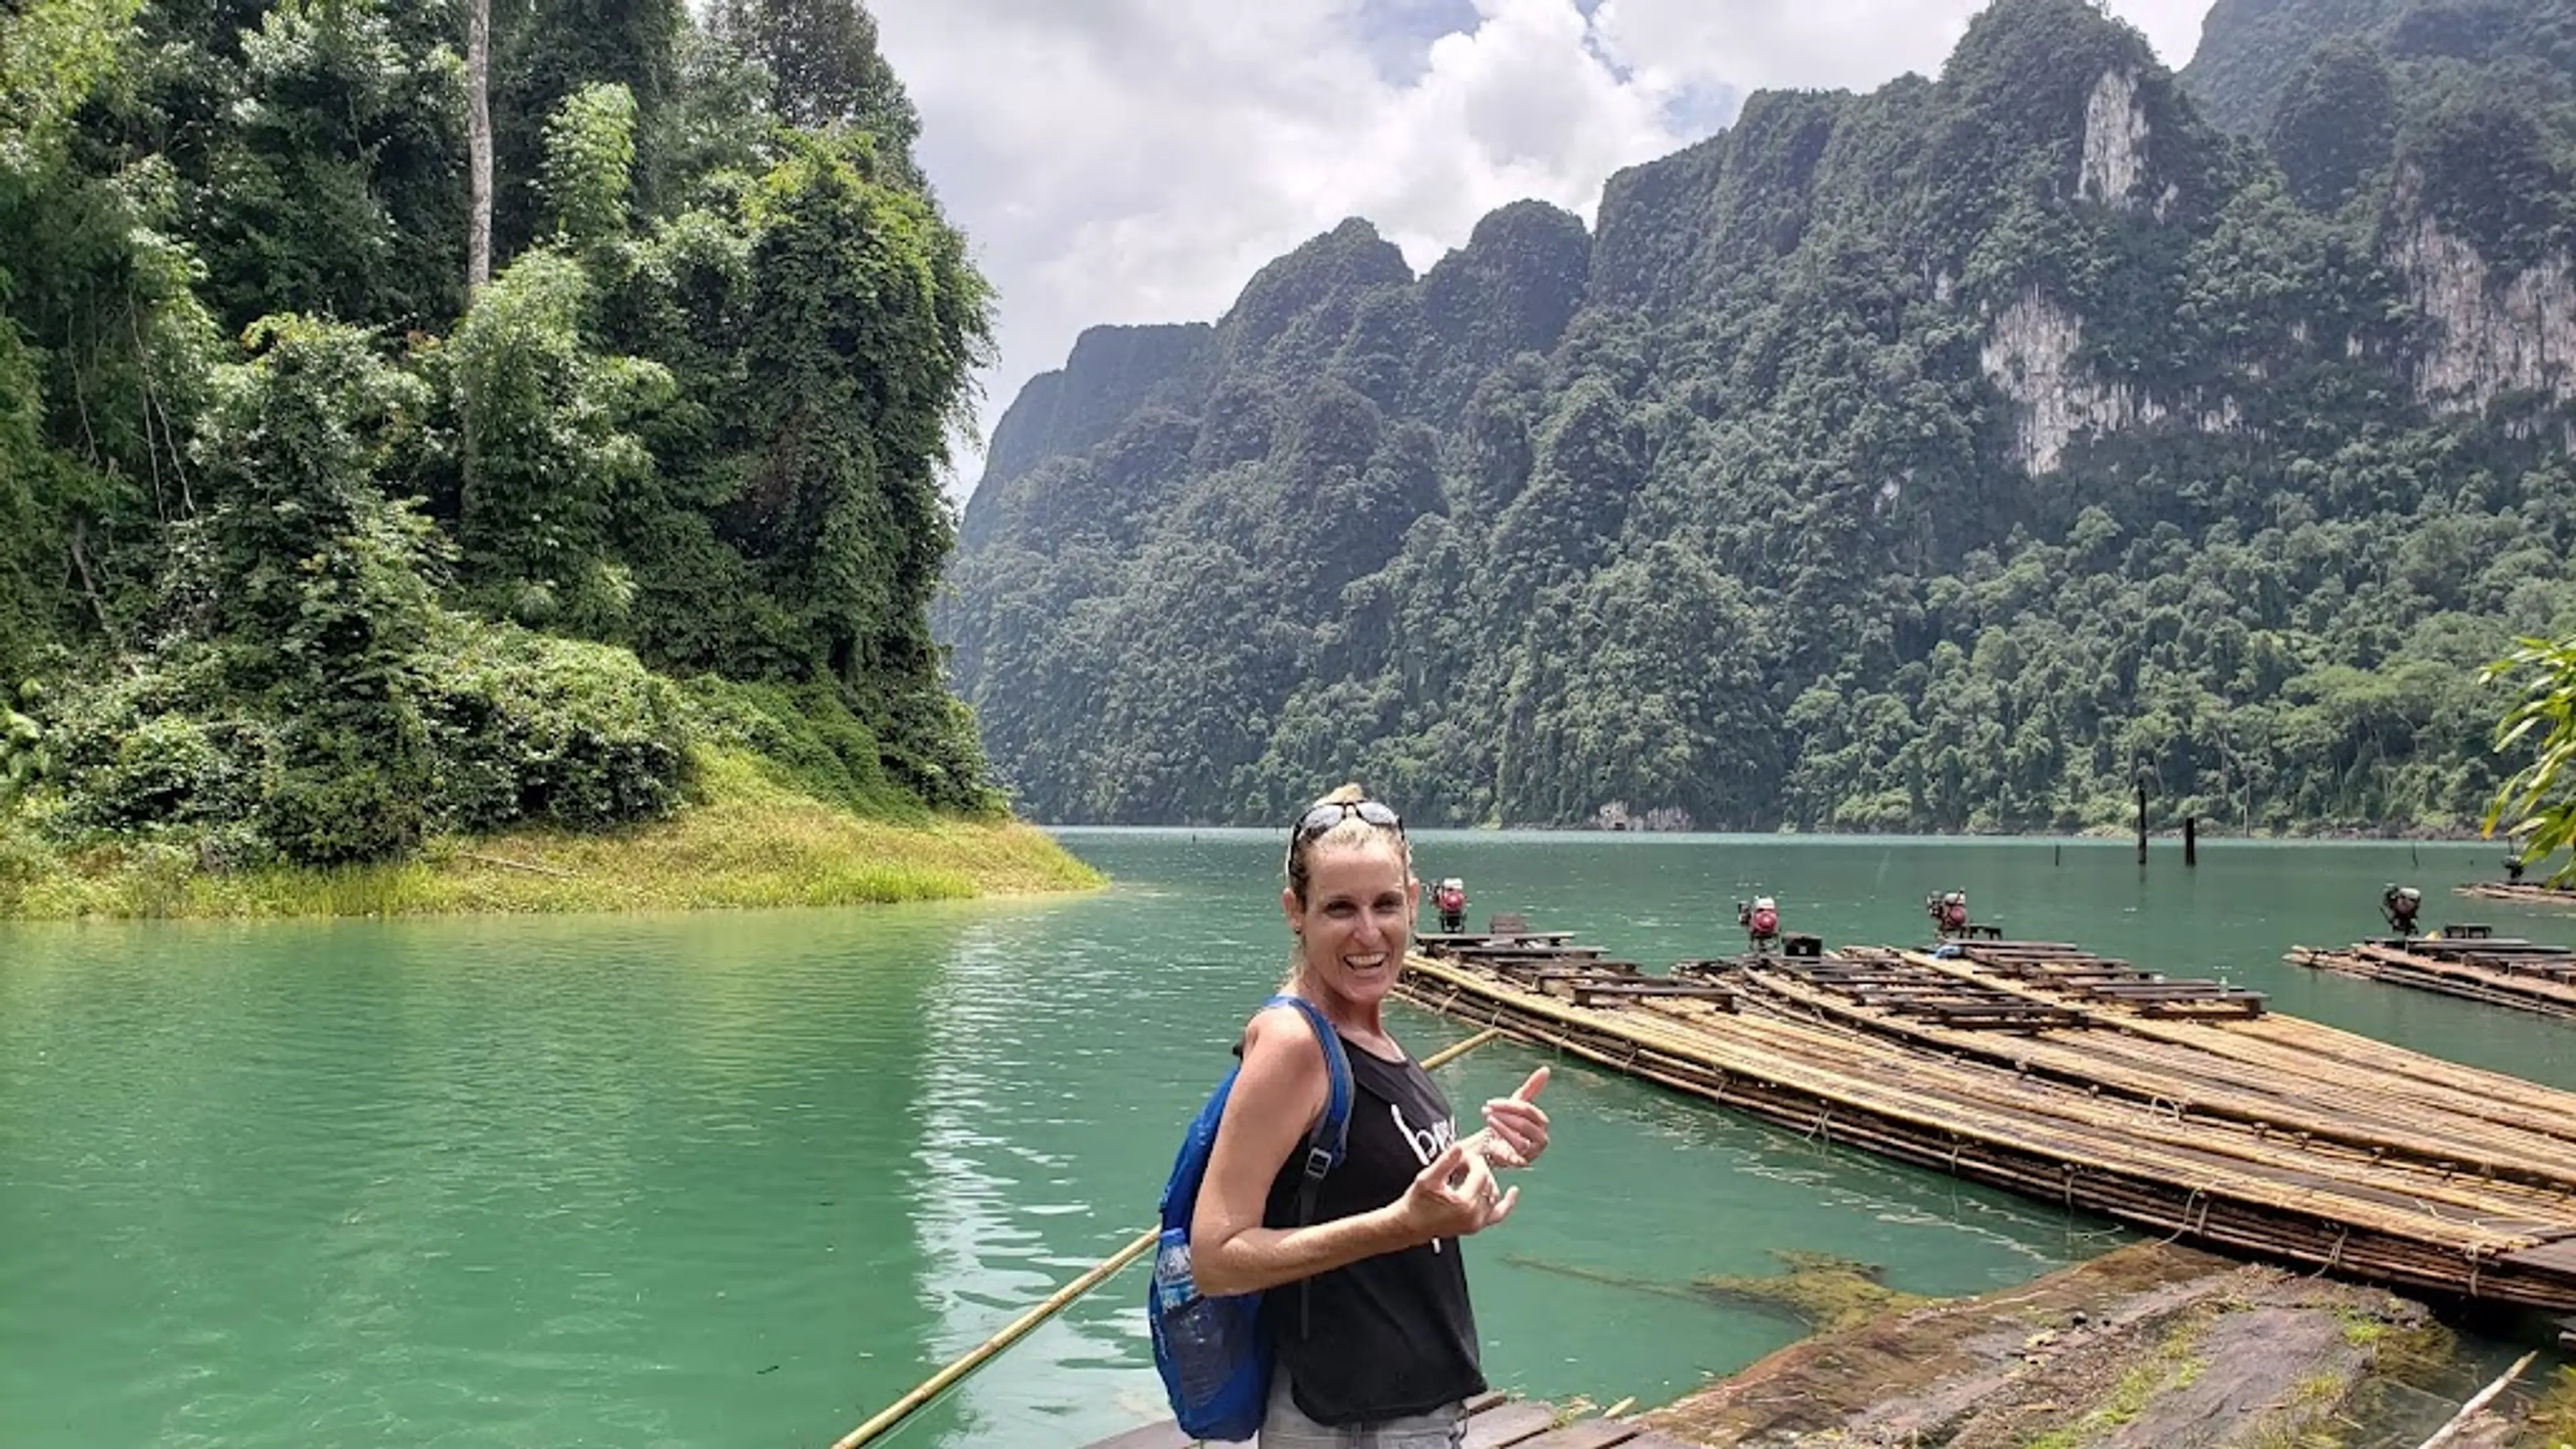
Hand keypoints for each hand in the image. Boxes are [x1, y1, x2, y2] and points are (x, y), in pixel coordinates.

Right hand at [1402, 1140, 1517, 1240]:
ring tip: (1470, 1172)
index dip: (1472, 1160)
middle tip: (1463, 1162)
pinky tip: (1513, 1191)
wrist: (1410, 1224)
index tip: (1461, 1156)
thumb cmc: (1416, 1203)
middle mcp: (1475, 1215)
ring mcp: (1477, 1223)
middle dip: (1478, 1168)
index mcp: (1464, 1203)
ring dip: (1486, 1180)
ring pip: (1493, 1194)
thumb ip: (1445, 1162)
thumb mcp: (1427, 1179)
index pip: (1480, 1172)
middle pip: (1488, 1182)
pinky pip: (1498, 1214)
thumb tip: (1460, 1147)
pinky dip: (1507, 1203)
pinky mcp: (1477, 1226)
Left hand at [1476, 1066, 1550, 1169]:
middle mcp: (1541, 1139)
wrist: (1493, 1144)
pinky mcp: (1521, 1164)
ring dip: (1502, 1130)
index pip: (1529, 1111)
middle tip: (1487, 1112)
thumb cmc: (1507, 1122)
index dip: (1509, 1105)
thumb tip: (1546, 1069)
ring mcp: (1532, 1153)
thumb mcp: (1516, 1103)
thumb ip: (1532, 1088)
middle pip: (1525, 1125)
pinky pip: (1515, 1158)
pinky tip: (1492, 1144)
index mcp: (1541, 1123)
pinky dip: (1504, 1150)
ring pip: (1521, 1142)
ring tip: (1488, 1122)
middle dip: (1505, 1117)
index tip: (1490, 1102)